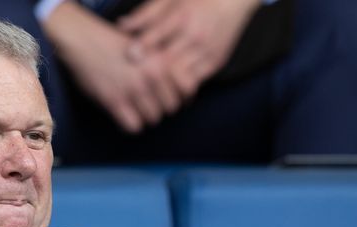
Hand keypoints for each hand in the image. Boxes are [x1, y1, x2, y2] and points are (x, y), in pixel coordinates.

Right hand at [42, 2, 184, 132]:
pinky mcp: (115, 101)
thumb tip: (177, 91)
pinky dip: (130, 124)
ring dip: (144, 116)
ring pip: (152, 119)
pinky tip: (124, 114)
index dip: (181, 97)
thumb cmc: (113, 44)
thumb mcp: (145, 47)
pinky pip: (133, 126)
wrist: (84, 40)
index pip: (187, 90)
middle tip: (148, 104)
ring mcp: (133, 89)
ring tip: (134, 108)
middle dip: (161, 107)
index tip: (171, 99)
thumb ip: (162, 65)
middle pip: (170, 108)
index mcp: (162, 60)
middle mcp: (151, 75)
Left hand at [118, 0, 260, 85]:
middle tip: (133, 78)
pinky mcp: (215, 62)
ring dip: (162, 84)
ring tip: (148, 86)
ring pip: (178, 77)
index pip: (154, 38)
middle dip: (147, 72)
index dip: (138, 48)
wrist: (235, 0)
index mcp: (181, 16)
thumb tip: (121, 25)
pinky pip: (193, 82)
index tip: (128, 55)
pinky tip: (167, 87)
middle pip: (165, 62)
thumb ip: (146, 13)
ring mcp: (207, 51)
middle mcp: (195, 36)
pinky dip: (177, 87)